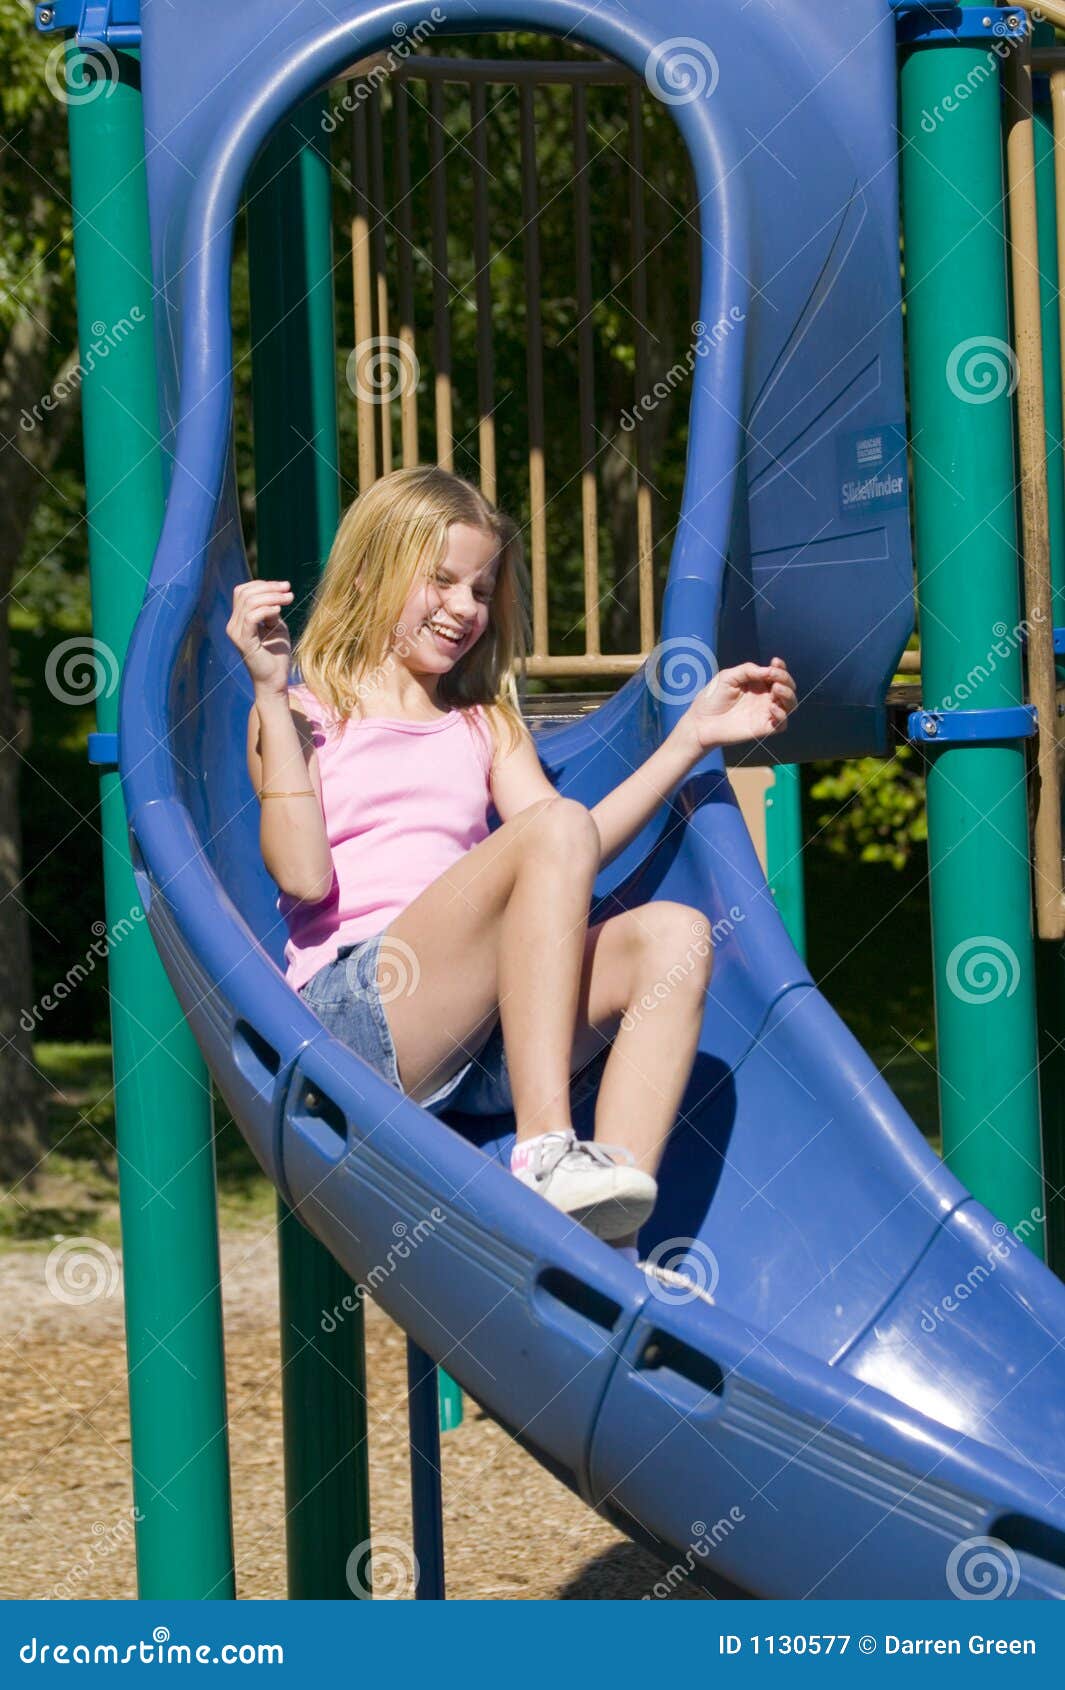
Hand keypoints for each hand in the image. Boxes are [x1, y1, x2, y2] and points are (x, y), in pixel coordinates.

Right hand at [226, 579, 294, 695]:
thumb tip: (275, 594)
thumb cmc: (276, 656)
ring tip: (289, 599)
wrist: (274, 681)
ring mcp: (236, 633)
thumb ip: (272, 611)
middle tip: (289, 590)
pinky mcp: (244, 642)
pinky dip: (266, 610)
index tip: (285, 587)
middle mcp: (233, 625)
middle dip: (269, 587)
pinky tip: (279, 610)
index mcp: (238, 620)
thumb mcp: (276, 627)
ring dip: (272, 597)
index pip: (244, 592)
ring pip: (248, 602)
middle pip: (244, 593)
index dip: (263, 584)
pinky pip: (251, 617)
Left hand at [680, 656, 796, 750]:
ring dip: (788, 695)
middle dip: (786, 679)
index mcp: (758, 684)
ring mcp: (765, 713)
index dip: (780, 668)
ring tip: (776, 689)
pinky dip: (782, 715)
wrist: (701, 722)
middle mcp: (764, 698)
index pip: (777, 674)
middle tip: (774, 678)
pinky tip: (771, 707)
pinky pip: (782, 724)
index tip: (775, 662)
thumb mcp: (728, 677)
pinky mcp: (763, 728)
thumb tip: (769, 671)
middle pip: (788, 688)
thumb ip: (748, 670)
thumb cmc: (712, 698)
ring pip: (790, 705)